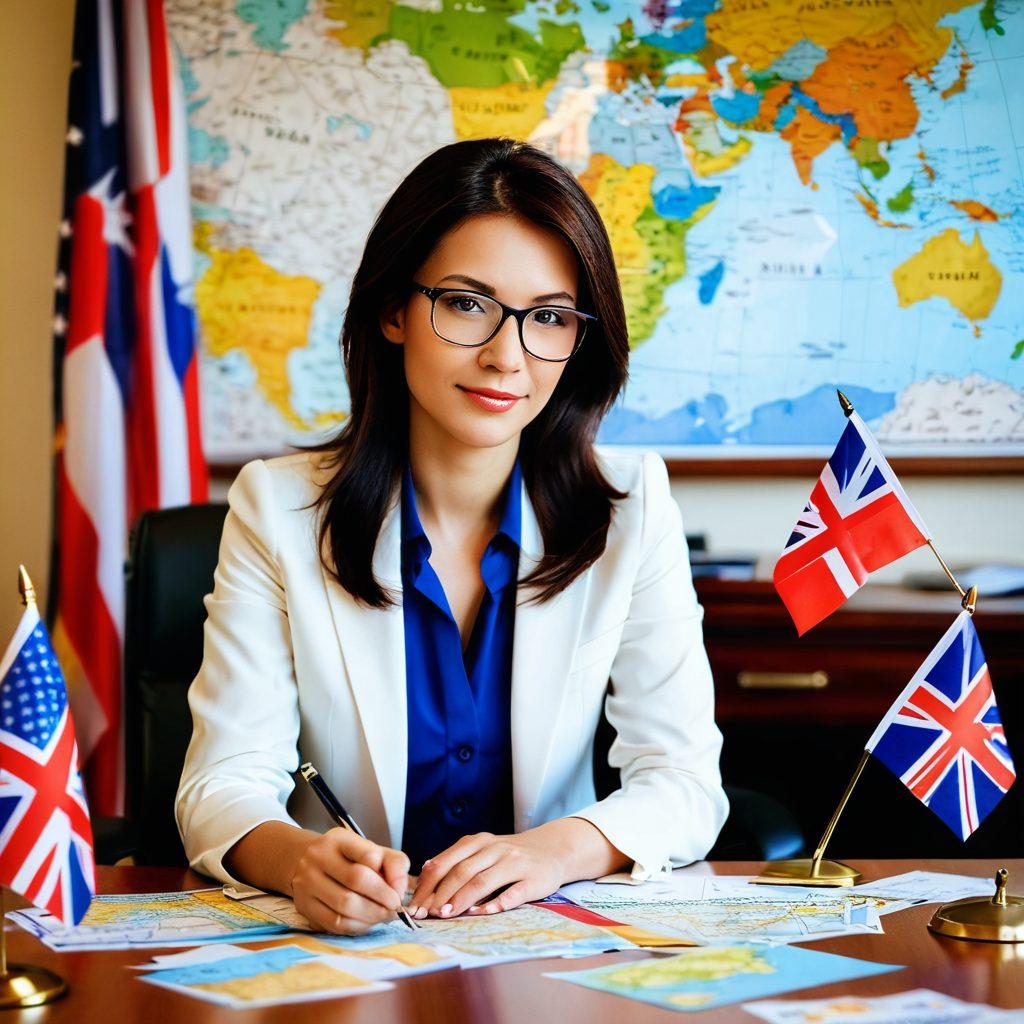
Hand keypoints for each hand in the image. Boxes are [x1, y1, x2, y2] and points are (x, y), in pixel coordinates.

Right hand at [288, 827, 409, 934]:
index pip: (369, 855)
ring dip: (372, 915)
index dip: (391, 876)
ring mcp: (308, 882)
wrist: (303, 862)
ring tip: (384, 916)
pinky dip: (357, 926)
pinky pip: (335, 923)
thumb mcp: (370, 850)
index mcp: (339, 839)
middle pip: (357, 880)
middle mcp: (319, 857)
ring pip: (345, 905)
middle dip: (382, 898)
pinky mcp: (304, 906)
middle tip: (395, 908)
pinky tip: (367, 922)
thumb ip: (393, 863)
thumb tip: (400, 890)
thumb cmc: (347, 858)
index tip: (400, 891)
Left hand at [408, 827, 568, 919]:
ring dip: (463, 899)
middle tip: (427, 914)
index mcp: (479, 842)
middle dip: (441, 894)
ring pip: (483, 880)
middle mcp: (495, 849)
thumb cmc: (509, 855)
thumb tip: (425, 873)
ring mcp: (514, 863)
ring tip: (448, 915)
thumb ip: (458, 859)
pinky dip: (497, 904)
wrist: (551, 850)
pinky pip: (513, 892)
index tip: (416, 904)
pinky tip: (484, 913)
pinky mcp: (533, 879)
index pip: (447, 862)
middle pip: (462, 871)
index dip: (429, 884)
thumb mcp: (483, 850)